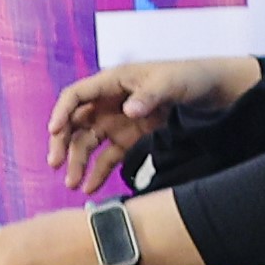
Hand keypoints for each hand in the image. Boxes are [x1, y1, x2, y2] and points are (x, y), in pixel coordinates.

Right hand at [47, 56, 255, 192]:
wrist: (211, 90)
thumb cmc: (187, 77)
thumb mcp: (170, 83)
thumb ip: (149, 96)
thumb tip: (128, 111)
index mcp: (111, 83)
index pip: (76, 96)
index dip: (60, 112)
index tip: (53, 131)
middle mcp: (107, 103)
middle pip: (74, 123)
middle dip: (62, 143)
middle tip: (55, 163)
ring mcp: (117, 123)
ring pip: (87, 144)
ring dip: (77, 163)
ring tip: (72, 184)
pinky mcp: (129, 140)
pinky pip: (107, 158)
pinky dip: (98, 173)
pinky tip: (90, 188)